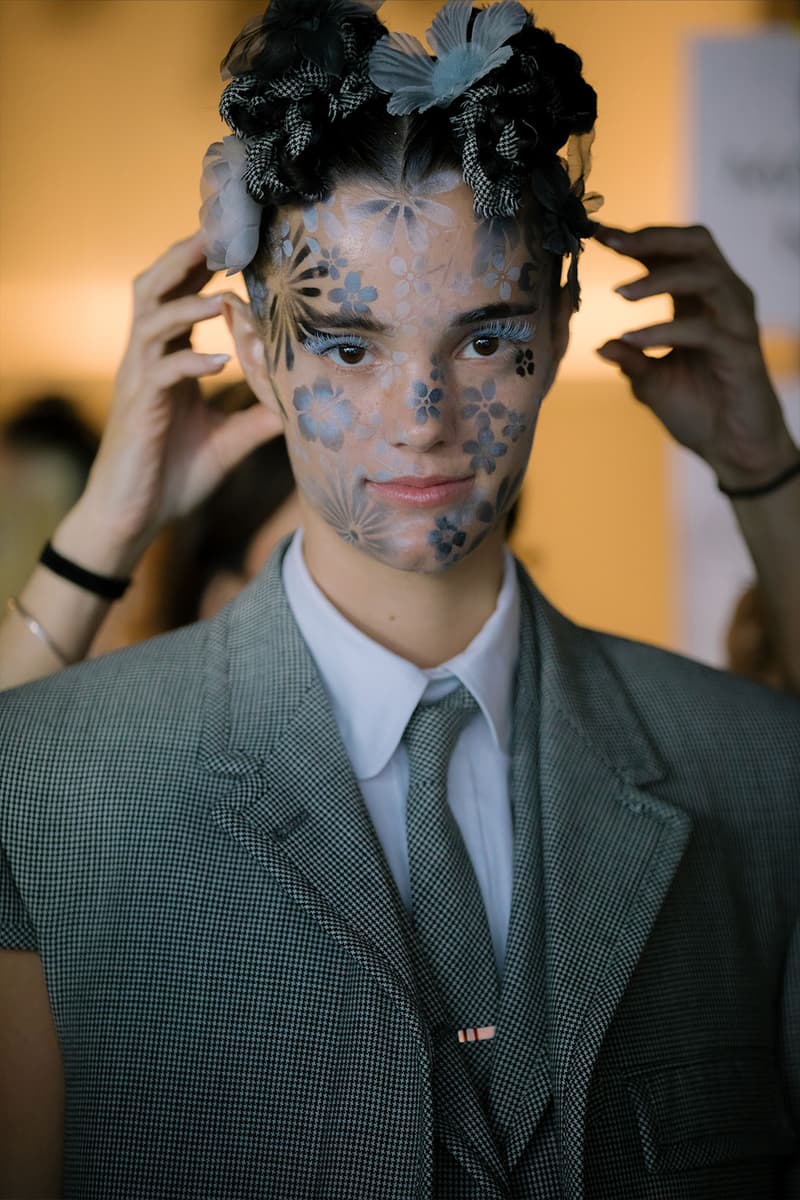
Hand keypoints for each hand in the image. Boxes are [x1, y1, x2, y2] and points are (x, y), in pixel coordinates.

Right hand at [72, 233, 281, 568]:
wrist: (134, 518)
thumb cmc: (172, 477)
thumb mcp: (227, 443)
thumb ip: (257, 418)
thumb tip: (300, 405)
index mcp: (166, 360)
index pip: (178, 298)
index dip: (201, 268)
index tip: (237, 242)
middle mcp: (147, 362)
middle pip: (152, 290)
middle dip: (182, 259)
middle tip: (218, 235)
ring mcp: (139, 383)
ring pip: (150, 323)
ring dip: (186, 306)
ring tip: (221, 298)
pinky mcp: (138, 412)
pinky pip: (159, 374)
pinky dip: (188, 363)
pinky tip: (218, 363)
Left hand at [593, 223, 797, 488]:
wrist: (733, 450)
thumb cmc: (698, 411)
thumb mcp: (650, 383)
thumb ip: (629, 358)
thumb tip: (600, 345)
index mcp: (698, 300)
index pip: (672, 252)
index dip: (636, 238)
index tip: (596, 233)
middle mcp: (722, 301)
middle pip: (697, 243)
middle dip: (653, 238)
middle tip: (613, 243)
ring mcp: (735, 322)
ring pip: (705, 275)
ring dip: (658, 279)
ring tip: (619, 294)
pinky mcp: (741, 350)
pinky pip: (703, 328)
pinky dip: (664, 331)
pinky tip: (633, 339)